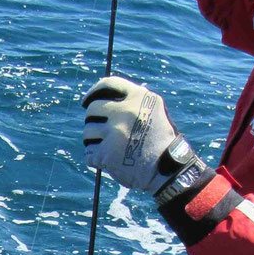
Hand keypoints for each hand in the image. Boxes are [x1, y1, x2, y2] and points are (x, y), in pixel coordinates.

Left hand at [82, 76, 200, 196]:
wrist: (167, 170)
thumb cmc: (160, 142)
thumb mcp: (154, 111)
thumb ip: (132, 101)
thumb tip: (102, 97)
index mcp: (139, 97)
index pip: (108, 84)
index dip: (94, 92)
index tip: (86, 102)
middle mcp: (126, 111)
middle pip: (92, 109)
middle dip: (93, 121)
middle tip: (100, 132)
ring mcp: (115, 132)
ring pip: (88, 131)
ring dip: (93, 141)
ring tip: (109, 149)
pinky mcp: (107, 153)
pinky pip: (90, 152)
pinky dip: (96, 158)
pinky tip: (108, 162)